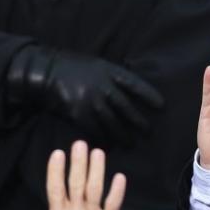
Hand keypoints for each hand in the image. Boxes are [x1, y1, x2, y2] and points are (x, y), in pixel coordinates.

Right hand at [7, 140, 125, 209]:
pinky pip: (114, 203)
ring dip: (97, 168)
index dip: (56, 168)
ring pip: (95, 187)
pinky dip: (117, 189)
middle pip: (76, 181)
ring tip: (98, 152)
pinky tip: (119, 176)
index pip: (55, 187)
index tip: (57, 153)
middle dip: (78, 161)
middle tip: (79, 144)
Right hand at [8, 46, 163, 143]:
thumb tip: (129, 91)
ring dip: (124, 135)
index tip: (161, 106)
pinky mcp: (79, 113)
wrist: (48, 71)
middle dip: (139, 122)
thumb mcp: (97, 64)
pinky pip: (96, 130)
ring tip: (132, 144)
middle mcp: (103, 86)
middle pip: (126, 108)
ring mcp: (91, 101)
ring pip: (113, 122)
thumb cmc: (74, 66)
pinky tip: (111, 146)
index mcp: (109, 71)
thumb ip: (112, 76)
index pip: (134, 85)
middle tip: (148, 133)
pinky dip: (104, 139)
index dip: (149, 95)